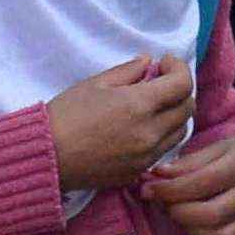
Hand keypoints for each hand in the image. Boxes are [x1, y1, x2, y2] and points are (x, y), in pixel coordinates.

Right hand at [46, 54, 193, 193]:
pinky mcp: (139, 171)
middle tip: (161, 82)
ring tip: (154, 106)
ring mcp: (147, 156)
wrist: (46, 156)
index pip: (183, 84)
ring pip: (180, 131)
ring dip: (174, 114)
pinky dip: (162, 136)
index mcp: (140, 105)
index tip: (165, 63)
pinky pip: (164, 151)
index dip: (179, 68)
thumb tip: (148, 63)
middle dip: (179, 90)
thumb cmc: (66, 115)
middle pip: (188, 108)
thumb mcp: (95, 83)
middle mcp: (151, 133)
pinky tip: (142, 128)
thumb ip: (128, 71)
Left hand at [145, 130, 234, 234]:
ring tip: (182, 218)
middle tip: (165, 205)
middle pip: (209, 214)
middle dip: (177, 212)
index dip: (168, 190)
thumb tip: (157, 176)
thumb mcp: (220, 148)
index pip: (199, 183)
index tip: (149, 189)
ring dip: (192, 232)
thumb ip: (188, 163)